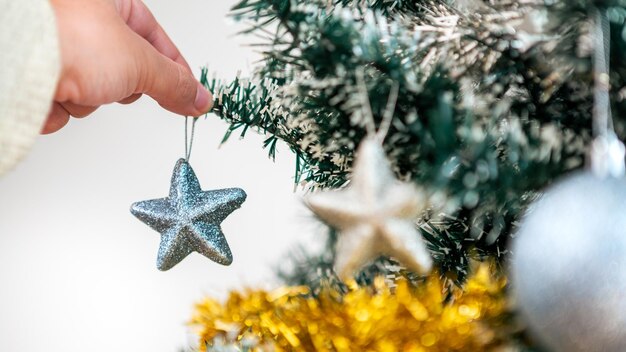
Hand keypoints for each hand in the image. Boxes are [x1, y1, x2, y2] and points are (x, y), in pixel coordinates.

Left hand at [44, 0, 211, 133]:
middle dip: (118, 86)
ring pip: (91, 92)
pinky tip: (52, 93)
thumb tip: (198, 98)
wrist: (12, 54)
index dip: (175, 70)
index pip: (156, 39)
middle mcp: (80, 20)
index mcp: (110, 0)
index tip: (189, 96)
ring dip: (87, 99)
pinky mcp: (35, 72)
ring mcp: (57, 46)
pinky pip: (62, 101)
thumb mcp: (138, 61)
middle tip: (113, 80)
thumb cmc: (64, 37)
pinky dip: (60, 106)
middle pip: (123, 70)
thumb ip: (174, 82)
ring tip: (74, 83)